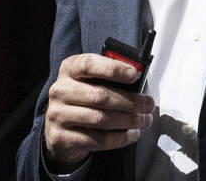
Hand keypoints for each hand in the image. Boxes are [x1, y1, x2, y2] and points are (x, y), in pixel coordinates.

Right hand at [42, 53, 155, 171]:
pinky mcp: (61, 137)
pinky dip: (120, 138)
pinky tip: (132, 134)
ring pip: (100, 119)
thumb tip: (140, 80)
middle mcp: (60, 90)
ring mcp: (58, 115)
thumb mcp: (93, 80)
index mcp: (69, 69)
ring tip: (143, 120)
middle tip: (148, 105)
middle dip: (130, 101)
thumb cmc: (84, 97)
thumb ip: (112, 77)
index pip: (89, 64)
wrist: (60, 127)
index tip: (135, 74)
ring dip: (128, 120)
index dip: (113, 69)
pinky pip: (97, 140)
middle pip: (99, 96)